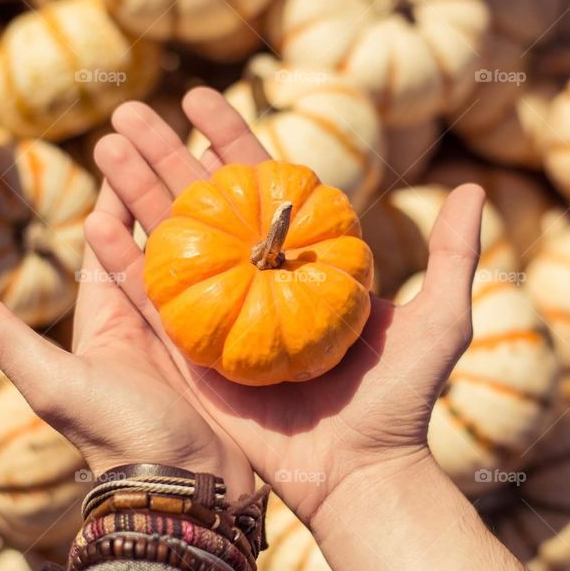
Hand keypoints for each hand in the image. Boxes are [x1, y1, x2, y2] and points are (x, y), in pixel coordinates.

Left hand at [0, 107, 256, 496]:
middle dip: (165, 195)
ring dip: (209, 221)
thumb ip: (2, 337)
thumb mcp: (56, 384)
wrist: (188, 491)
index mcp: (107, 322)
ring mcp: (195, 335)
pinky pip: (237, 294)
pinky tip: (264, 230)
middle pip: (157, 245)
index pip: (107, 245)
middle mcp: (150, 323)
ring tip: (226, 173)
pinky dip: (245, 262)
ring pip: (200, 264)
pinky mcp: (231, 348)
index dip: (113, 199)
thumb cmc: (122, 437)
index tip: (123, 151)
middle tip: (181, 143)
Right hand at [84, 88, 483, 523]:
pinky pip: (154, 302)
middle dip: (164, 155)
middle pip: (204, 205)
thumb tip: (473, 189)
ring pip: (172, 243)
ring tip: (104, 147)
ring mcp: (222, 317)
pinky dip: (124, 264)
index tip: (197, 98)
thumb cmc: (402, 400)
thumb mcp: (441, 321)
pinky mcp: (196, 355)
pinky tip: (96, 221)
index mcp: (303, 265)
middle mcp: (257, 282)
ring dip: (134, 195)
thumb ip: (454, 255)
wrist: (361, 472)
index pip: (260, 186)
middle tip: (128, 114)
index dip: (227, 138)